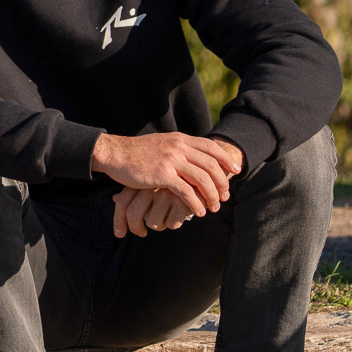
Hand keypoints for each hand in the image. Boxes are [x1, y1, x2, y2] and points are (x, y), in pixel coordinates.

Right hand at [91, 133, 242, 225]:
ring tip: (213, 207)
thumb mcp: (161, 143)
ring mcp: (171, 160)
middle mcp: (179, 147)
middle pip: (211, 165)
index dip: (226, 159)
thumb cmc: (135, 151)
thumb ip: (178, 147)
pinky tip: (198, 212)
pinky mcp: (163, 175)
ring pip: (202, 180)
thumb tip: (192, 154)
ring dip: (211, 196)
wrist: (115, 153)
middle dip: (222, 183)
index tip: (235, 170)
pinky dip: (196, 204)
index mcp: (180, 139)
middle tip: (225, 196)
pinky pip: (186, 192)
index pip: (211, 148)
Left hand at [113, 186, 197, 237]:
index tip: (119, 235)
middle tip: (141, 233)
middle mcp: (151, 185)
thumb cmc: (173, 180)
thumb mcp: (152, 182)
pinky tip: (180, 213)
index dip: (119, 221)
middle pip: (134, 214)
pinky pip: (171, 224)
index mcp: (142, 181)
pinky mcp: (182, 201)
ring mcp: (166, 192)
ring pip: (153, 222)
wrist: (202, 172)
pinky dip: (174, 223)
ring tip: (168, 215)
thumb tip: (115, 199)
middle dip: (136, 229)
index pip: (122, 203)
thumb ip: (134, 190)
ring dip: (160, 224)